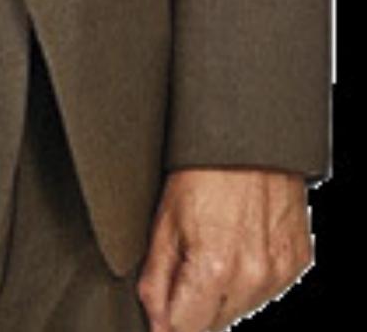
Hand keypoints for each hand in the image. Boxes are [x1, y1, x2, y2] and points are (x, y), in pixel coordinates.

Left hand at [136, 168, 311, 331]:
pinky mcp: (296, 263)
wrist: (250, 139)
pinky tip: (236, 244)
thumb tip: (155, 322)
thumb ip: (157, 279)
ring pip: (241, 309)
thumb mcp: (164, 220)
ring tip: (210, 247)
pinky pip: (266, 289)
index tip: (158, 311)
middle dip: (192, 306)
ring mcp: (279, 273)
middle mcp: (252, 278)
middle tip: (182, 264)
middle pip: (214, 323)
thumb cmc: (200, 171)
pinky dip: (248, 277)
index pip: (186, 329)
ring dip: (221, 293)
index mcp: (215, 269)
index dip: (166, 323)